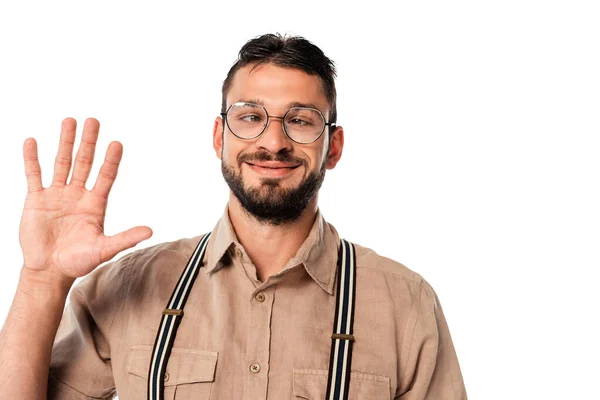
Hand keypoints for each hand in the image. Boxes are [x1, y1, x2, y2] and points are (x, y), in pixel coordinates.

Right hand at [19, 118, 152, 282]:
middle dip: (89, 142)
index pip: (105, 176)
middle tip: (94, 121)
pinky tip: (32, 141)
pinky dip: (32, 159)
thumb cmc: (78, 261)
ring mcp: (56, 195)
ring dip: (65, 142)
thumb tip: (150, 231)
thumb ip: (125, 238)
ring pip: (62, 163)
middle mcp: (77, 195)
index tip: (117, 143)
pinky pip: (34, 175)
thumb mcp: (104, 249)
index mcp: (95, 204)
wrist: (49, 271)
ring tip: (69, 121)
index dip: (111, 161)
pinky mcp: (36, 200)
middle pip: (84, 163)